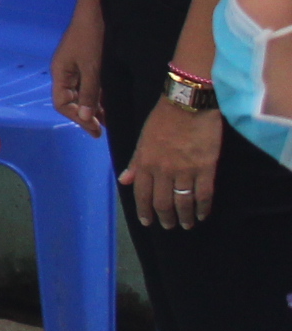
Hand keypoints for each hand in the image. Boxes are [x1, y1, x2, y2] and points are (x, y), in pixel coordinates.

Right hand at [51, 0, 102, 139]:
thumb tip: (86, 117)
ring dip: (93, 106)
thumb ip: (89, 93)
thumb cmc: (91, 39)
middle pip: (71, 100)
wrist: (96, 11)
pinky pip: (89, 84)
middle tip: (103, 129)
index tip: (96, 129)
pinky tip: (109, 101)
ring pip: (81, 93)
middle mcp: (65, 72)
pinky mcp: (86, 61)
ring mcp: (75, 66)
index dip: (77, 118)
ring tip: (109, 119)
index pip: (62, 103)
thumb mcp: (92, 68)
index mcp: (60, 73)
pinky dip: (98, 95)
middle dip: (86, 115)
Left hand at [125, 97, 221, 228]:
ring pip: (183, 203)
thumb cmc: (163, 118)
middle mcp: (163, 171)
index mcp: (145, 163)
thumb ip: (135, 162)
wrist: (188, 104)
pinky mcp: (205, 168)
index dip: (144, 211)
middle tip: (168, 226)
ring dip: (183, 217)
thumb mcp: (143, 139)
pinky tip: (201, 215)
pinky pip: (204, 195)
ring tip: (185, 225)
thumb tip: (124, 180)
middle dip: (164, 218)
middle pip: (162, 203)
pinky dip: (203, 208)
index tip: (147, 222)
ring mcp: (185, 171)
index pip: (142, 194)